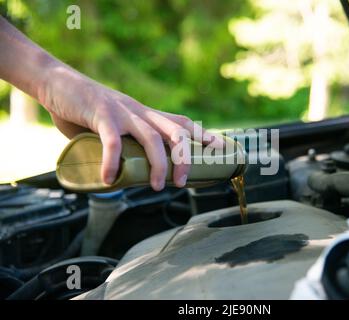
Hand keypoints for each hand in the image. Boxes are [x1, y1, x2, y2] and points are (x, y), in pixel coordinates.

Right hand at [38, 64, 223, 190]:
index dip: (202, 134)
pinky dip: (113, 162)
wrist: (56, 83)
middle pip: (176, 132)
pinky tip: (109, 180)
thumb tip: (120, 176)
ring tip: (155, 187)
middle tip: (181, 183)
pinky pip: (112, 141)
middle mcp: (139, 111)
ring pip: (152, 138)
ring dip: (158, 164)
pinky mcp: (100, 114)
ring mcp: (122, 112)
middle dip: (185, 158)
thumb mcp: (111, 127)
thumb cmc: (86, 110)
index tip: (220, 147)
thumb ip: (120, 147)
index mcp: (145, 114)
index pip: (181, 122)